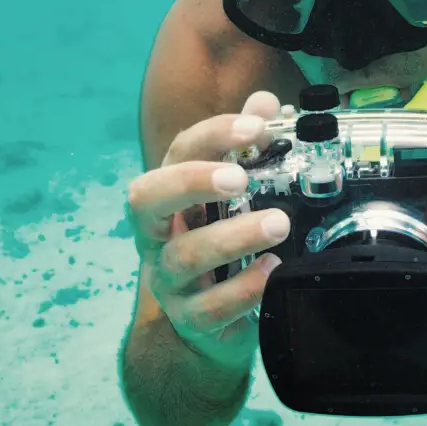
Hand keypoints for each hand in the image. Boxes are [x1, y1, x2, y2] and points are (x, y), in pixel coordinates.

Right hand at [126, 91, 292, 374]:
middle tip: (240, 178)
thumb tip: (266, 102)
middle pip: (147, 198)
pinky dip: (243, 289)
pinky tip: (272, 271)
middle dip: (192, 182)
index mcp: (170, 194)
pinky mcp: (190, 319)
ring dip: (234, 236)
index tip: (257, 126)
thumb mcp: (232, 195)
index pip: (179, 152)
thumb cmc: (222, 243)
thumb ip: (247, 146)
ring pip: (185, 255)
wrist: (214, 323)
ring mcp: (168, 279)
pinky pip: (209, 308)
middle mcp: (159, 233)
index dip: (214, 134)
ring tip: (279, 224)